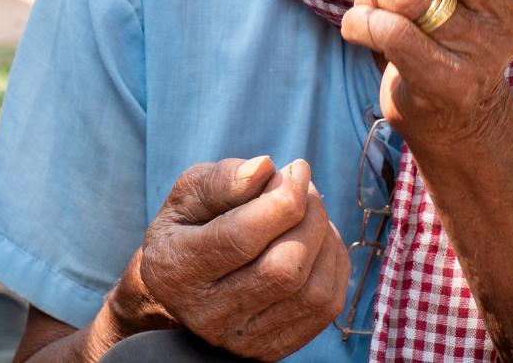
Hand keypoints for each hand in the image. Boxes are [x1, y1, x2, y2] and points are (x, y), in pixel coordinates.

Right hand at [120, 157, 348, 359]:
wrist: (178, 290)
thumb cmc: (187, 229)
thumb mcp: (187, 195)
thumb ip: (222, 180)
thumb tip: (265, 167)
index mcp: (178, 268)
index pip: (242, 237)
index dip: (282, 199)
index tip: (297, 169)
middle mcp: (209, 313)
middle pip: (284, 267)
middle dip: (309, 218)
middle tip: (305, 188)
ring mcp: (243, 339)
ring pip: (313, 291)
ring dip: (326, 239)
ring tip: (311, 211)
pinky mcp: (273, 348)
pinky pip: (327, 308)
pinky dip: (334, 265)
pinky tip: (319, 240)